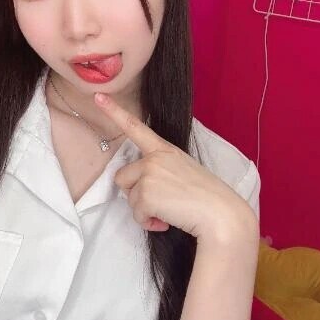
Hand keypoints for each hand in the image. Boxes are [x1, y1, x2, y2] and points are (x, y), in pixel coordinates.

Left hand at [94, 93, 256, 243]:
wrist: (221, 215)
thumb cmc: (206, 196)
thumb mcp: (183, 170)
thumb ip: (160, 169)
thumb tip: (141, 187)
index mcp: (164, 149)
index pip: (136, 126)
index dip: (115, 111)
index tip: (98, 96)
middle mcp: (153, 158)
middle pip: (122, 177)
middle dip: (135, 193)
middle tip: (160, 201)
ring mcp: (149, 174)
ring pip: (129, 197)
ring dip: (144, 210)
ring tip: (168, 211)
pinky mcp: (146, 194)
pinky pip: (136, 214)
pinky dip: (148, 222)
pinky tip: (166, 220)